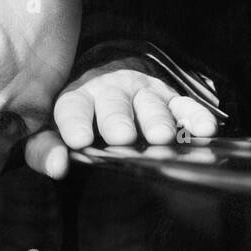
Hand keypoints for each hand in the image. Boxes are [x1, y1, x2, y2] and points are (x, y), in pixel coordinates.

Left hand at [24, 59, 220, 179]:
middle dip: (118, 120)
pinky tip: (205, 130)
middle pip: (114, 105)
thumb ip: (45, 151)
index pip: (73, 108)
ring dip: (156, 120)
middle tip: (122, 137)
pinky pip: (184, 106)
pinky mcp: (169, 98)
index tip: (79, 139)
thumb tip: (57, 167)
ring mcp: (142, 93)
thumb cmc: (76, 120)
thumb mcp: (50, 133)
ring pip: (150, 105)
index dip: (75, 122)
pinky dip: (194, 117)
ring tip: (161, 137)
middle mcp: (110, 92)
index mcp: (77, 98)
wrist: (108, 84)